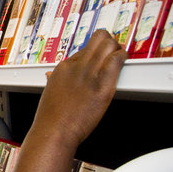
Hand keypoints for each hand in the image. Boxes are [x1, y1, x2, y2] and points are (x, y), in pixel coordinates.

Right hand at [33, 30, 126, 147]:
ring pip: (108, 45)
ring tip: (120, 55)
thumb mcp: (48, 94)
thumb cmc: (50, 118)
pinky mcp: (103, 85)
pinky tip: (124, 60)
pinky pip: (116, 60)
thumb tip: (52, 76)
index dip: (94, 53)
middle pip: (98, 40)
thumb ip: (53, 81)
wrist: (54, 131)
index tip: (100, 58)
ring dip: (117, 48)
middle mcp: (76, 67)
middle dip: (108, 42)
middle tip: (113, 50)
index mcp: (62, 68)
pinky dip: (123, 57)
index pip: (84, 50)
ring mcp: (90, 74)